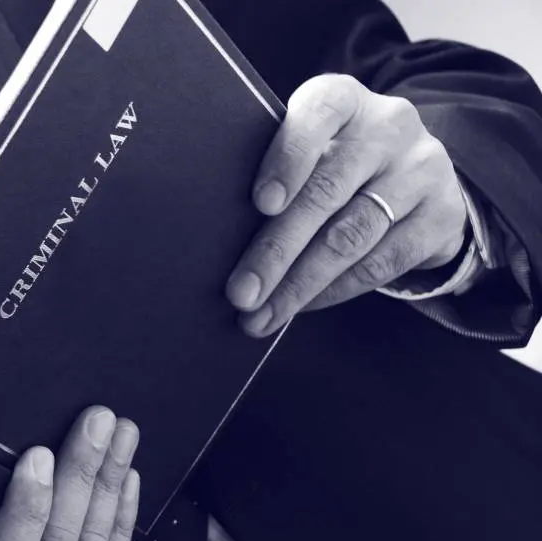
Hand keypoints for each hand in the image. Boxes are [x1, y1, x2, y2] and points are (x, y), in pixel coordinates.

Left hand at [226, 74, 468, 336]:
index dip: (287, 159)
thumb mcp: (310, 147)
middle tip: (241, 292)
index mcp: (343, 99)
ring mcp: (422, 169)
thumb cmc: (335, 160)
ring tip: (262, 316)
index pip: (317, 115)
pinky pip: (381, 263)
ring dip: (300, 284)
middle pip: (326, 192)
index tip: (261, 204)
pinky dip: (335, 291)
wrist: (417, 172)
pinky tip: (302, 307)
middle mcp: (388, 125)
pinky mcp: (442, 214)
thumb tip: (222, 236)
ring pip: (351, 236)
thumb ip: (278, 171)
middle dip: (276, 250)